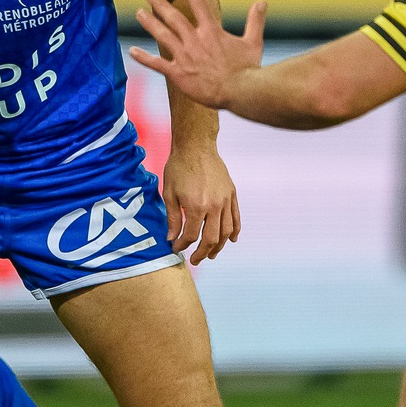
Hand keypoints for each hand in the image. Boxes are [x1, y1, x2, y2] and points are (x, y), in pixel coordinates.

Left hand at [129, 0, 265, 110]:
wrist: (240, 92)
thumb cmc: (248, 69)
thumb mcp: (254, 42)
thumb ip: (255, 20)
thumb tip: (262, 1)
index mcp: (212, 32)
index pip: (199, 5)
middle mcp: (195, 41)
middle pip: (174, 17)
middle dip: (160, 4)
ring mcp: (185, 57)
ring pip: (163, 36)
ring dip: (150, 23)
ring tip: (139, 12)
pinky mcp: (178, 74)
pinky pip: (157, 64)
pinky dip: (144, 58)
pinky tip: (132, 51)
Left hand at [161, 144, 239, 263]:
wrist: (196, 146)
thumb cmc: (178, 168)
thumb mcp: (169, 193)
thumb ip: (173, 218)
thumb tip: (172, 239)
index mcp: (196, 206)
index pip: (191, 235)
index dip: (183, 245)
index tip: (176, 248)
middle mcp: (214, 206)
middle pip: (211, 239)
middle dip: (202, 253)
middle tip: (195, 260)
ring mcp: (225, 200)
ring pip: (226, 232)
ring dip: (219, 247)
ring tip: (211, 255)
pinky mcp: (231, 194)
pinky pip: (236, 217)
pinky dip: (235, 231)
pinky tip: (230, 240)